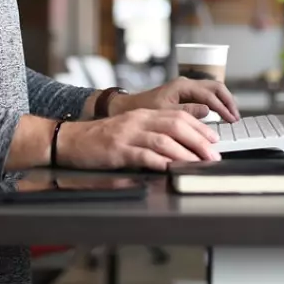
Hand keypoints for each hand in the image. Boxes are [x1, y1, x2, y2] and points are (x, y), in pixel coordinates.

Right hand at [57, 109, 221, 171]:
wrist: (70, 139)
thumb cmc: (100, 139)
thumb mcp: (130, 129)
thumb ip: (152, 132)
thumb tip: (181, 144)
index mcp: (143, 114)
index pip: (178, 116)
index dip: (199, 128)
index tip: (213, 141)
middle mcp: (138, 120)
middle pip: (176, 125)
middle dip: (198, 141)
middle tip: (213, 155)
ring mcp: (127, 135)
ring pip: (163, 140)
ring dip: (185, 153)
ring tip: (198, 164)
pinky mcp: (117, 150)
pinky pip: (143, 155)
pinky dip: (160, 162)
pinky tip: (171, 169)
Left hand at [113, 77, 240, 122]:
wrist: (129, 107)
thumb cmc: (144, 109)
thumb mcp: (165, 113)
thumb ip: (187, 112)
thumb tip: (207, 111)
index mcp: (182, 86)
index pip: (209, 94)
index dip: (222, 107)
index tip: (231, 120)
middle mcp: (186, 84)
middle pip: (216, 87)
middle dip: (228, 101)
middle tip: (235, 117)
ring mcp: (187, 88)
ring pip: (213, 90)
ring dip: (224, 101)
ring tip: (231, 116)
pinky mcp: (186, 94)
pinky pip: (206, 95)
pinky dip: (216, 103)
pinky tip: (220, 115)